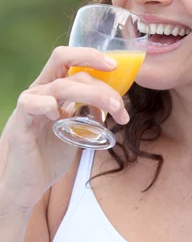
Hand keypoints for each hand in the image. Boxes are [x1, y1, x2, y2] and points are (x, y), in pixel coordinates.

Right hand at [0, 46, 128, 212]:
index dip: (91, 56)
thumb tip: (111, 107)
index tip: (114, 66)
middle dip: (101, 83)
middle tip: (120, 105)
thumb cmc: (49, 156)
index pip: (68, 59)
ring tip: (112, 111)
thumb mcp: (75, 130)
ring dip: (93, 95)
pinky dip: (48, 104)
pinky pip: (31, 103)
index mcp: (52, 88)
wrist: (25, 185)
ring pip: (61, 86)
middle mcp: (40, 91)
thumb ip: (90, 115)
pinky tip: (58, 115)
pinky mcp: (21, 124)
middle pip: (68, 66)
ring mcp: (29, 105)